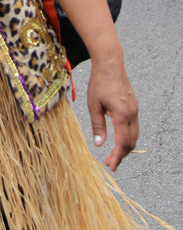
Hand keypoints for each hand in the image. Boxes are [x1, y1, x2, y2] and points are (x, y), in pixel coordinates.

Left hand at [87, 56, 137, 170]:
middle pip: (131, 141)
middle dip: (122, 154)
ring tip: (112, 154)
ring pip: (134, 134)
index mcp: (121, 114)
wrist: (110, 63)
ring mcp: (134, 109)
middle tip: (110, 163)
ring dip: (125, 146)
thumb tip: (99, 144)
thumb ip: (97, 125)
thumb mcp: (94, 104)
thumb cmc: (99, 82)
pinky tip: (118, 139)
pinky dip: (127, 136)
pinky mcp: (133, 106)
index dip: (117, 156)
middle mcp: (132, 113)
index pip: (123, 142)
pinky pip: (133, 126)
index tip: (111, 166)